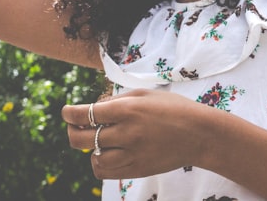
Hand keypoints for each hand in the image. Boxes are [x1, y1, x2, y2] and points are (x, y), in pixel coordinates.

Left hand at [62, 89, 219, 179]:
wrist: (200, 134)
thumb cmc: (174, 109)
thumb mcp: (147, 94)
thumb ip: (118, 100)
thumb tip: (94, 108)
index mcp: (128, 109)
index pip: (85, 114)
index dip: (69, 113)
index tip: (66, 112)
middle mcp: (126, 132)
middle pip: (81, 139)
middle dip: (72, 132)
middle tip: (75, 127)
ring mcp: (131, 154)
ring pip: (93, 157)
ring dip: (90, 149)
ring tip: (98, 141)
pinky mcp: (136, 170)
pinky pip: (105, 172)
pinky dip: (100, 163)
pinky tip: (107, 154)